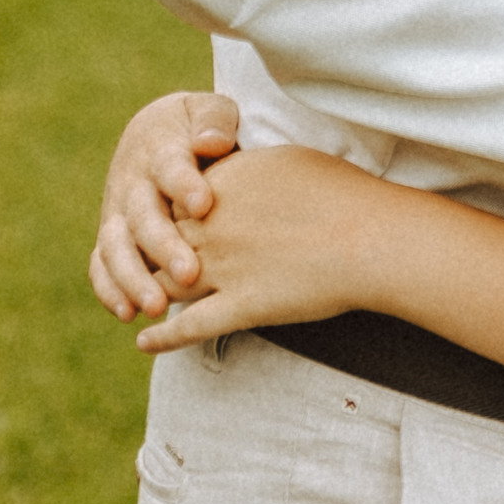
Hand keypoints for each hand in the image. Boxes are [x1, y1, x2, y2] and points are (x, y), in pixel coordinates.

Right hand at [89, 89, 241, 320]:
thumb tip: (211, 142)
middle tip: (189, 274)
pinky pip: (101, 265)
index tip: (203, 205)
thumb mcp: (209, 111)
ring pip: (117, 247)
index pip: (171, 167)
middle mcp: (132, 184)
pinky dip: (109, 290)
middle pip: (143, 217)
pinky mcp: (111, 236)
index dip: (184, 185)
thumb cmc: (200, 125)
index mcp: (161, 149)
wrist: (158, 133)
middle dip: (164, 247)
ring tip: (157, 307)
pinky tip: (127, 314)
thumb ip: (215, 121)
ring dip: (134, 278)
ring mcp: (117, 212)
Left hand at [135, 147, 386, 352]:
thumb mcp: (287, 160)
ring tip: (134, 303)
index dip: (168, 212)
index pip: (173, 198)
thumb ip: (248, 169)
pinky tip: (144, 343)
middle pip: (159, 241)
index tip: (167, 221)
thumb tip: (235, 170)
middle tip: (139, 264)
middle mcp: (210, 226)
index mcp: (220, 184)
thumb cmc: (340, 191)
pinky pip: (188, 327)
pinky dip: (162, 339)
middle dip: (147, 254)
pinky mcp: (238, 306)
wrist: (368, 236)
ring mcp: (221, 269)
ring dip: (144, 295)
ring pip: (164, 284)